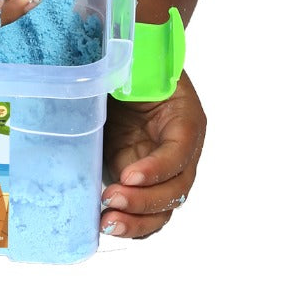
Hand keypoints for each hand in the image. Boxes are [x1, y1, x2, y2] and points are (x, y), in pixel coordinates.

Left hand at [99, 69, 205, 239]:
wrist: (127, 65)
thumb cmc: (133, 62)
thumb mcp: (132, 68)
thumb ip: (125, 76)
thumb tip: (101, 80)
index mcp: (185, 119)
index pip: (179, 153)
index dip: (157, 168)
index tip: (127, 174)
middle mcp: (180, 150)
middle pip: (175, 189)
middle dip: (144, 201)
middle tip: (111, 199)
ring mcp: (160, 167)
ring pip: (162, 208)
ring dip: (137, 220)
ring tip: (107, 222)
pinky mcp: (139, 175)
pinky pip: (144, 209)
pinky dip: (129, 221)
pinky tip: (106, 224)